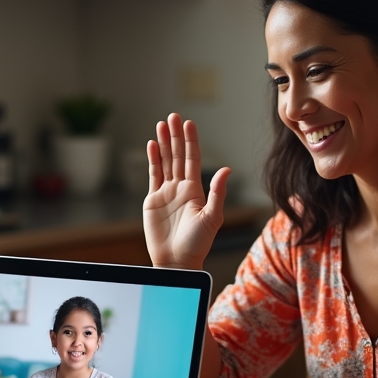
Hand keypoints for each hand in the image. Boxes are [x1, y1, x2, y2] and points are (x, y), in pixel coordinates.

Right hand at [144, 113, 229, 268]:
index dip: (190, 141)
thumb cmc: (197, 243)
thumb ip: (217, 193)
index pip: (192, 159)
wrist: (177, 261)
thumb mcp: (212, 217)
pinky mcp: (153, 200)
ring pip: (165, 162)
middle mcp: (181, 188)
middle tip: (172, 116)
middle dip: (175, 136)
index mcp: (195, 189)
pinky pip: (153, 175)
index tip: (188, 123)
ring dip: (163, 143)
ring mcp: (166, 193)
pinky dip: (153, 160)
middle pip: (178, 155)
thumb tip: (226, 169)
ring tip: (161, 125)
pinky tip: (152, 146)